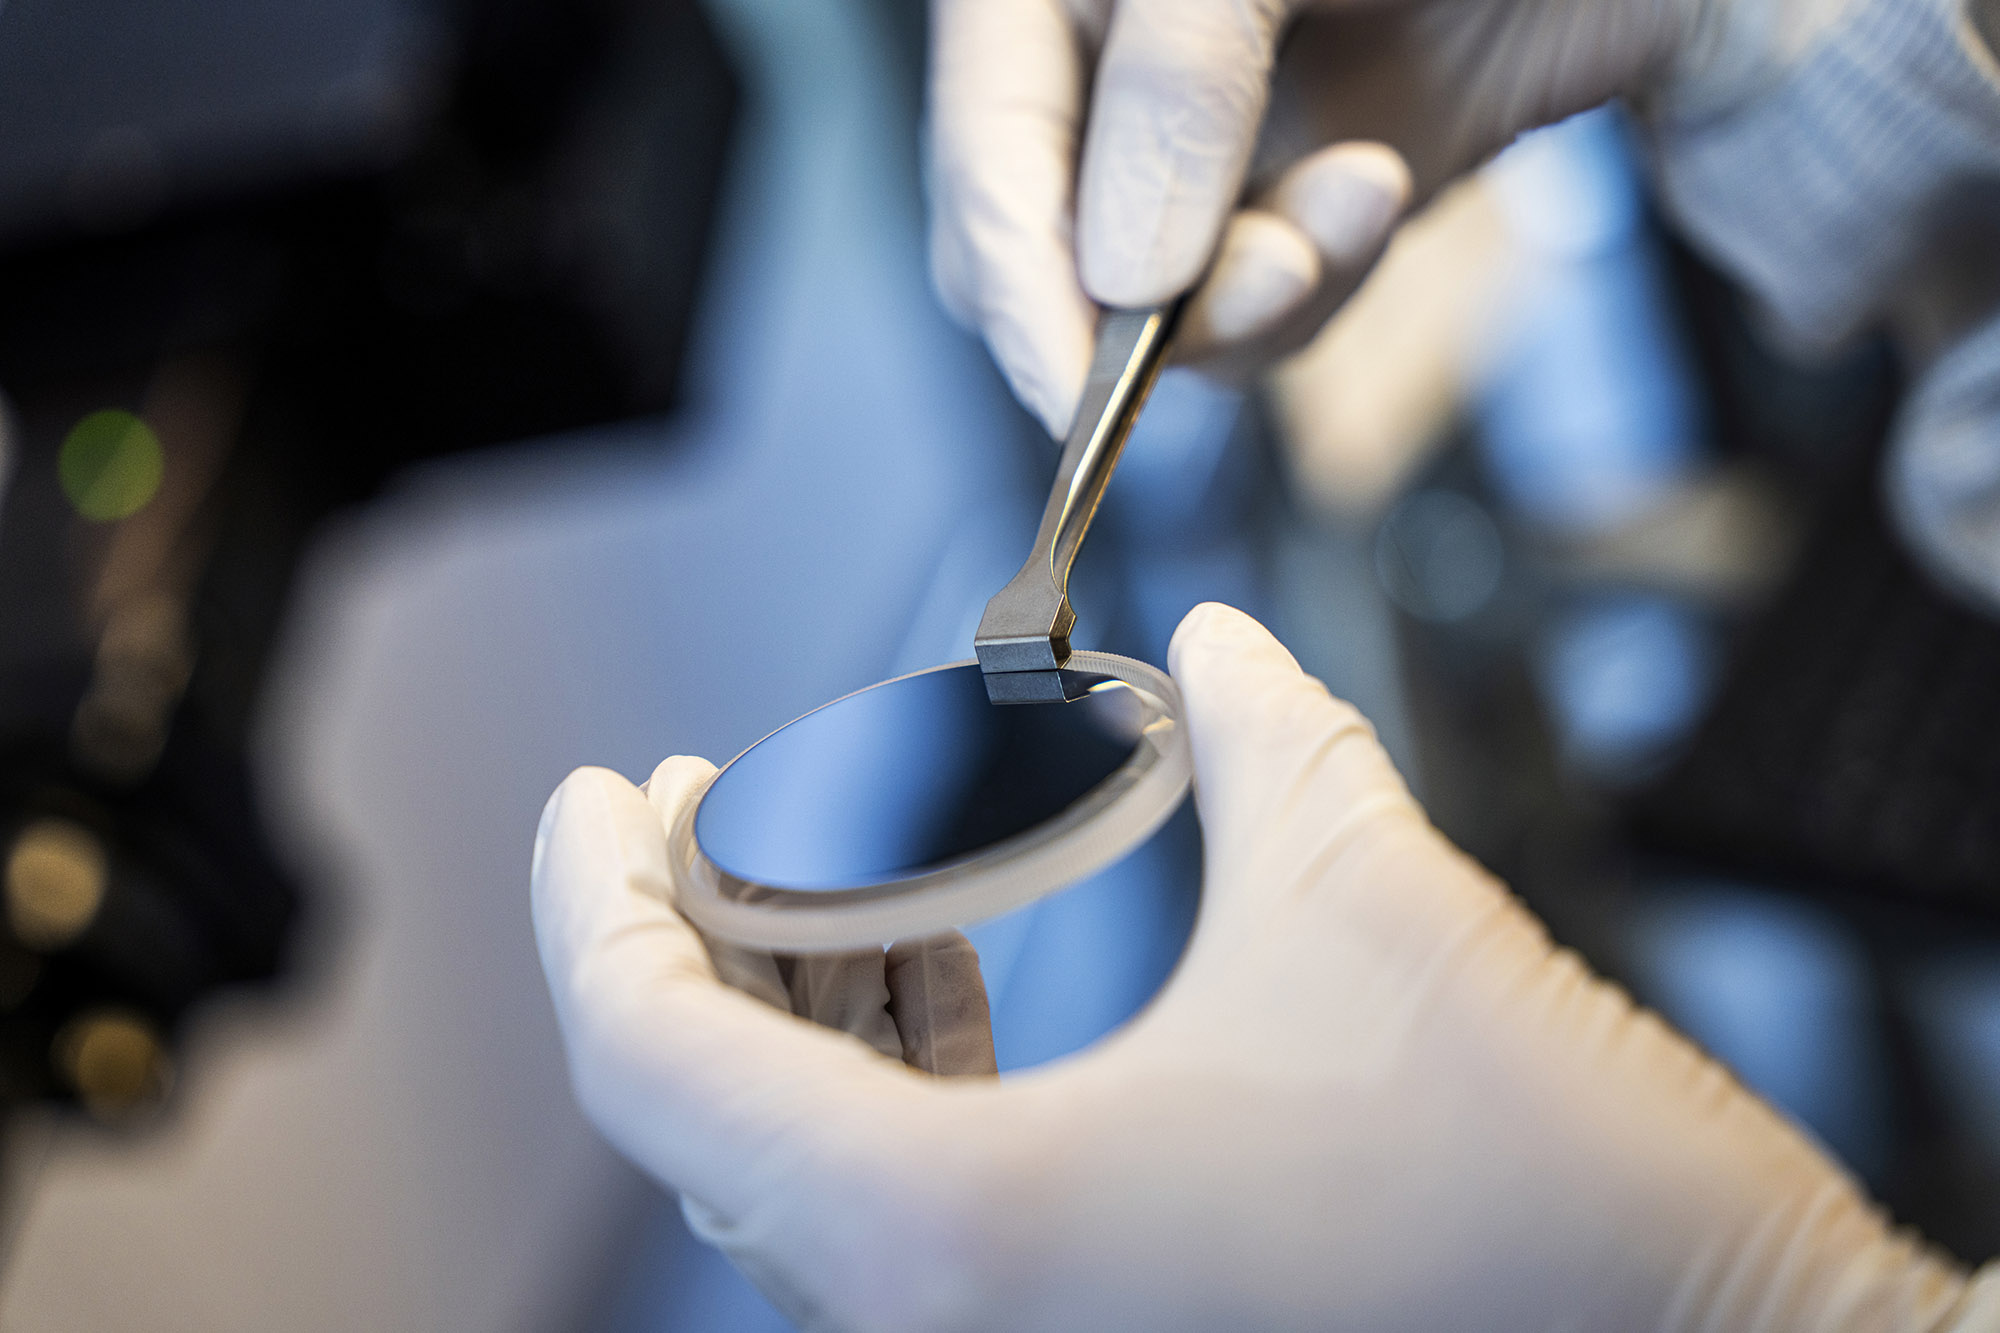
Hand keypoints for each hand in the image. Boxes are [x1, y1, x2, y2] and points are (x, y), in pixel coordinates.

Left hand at [532, 603, 1976, 1330]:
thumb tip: (1210, 646)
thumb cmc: (1554, 1211)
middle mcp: (948, 1327)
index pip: (648, 1060)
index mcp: (959, 1230)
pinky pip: (905, 1208)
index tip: (607, 786)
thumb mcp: (1372, 904)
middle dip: (692, 929)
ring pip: (803, 1166)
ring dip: (798, 999)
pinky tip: (935, 963)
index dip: (597, 901)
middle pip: (707, 1110)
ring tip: (835, 859)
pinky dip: (890, 1079)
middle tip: (701, 797)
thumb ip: (1260, 737)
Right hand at [925, 0, 1814, 436]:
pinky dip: (1324, 280)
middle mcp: (1111, 82)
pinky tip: (1372, 191)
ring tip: (1360, 195)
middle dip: (1160, 299)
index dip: (1021, 289)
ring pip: (1166, 311)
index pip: (987, 164)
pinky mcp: (1294, 208)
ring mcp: (1206, 156)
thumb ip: (1174, 86)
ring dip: (1266, 290)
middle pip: (1052, 260)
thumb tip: (1124, 271)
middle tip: (1273, 274)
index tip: (1080, 395)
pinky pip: (1271, 309)